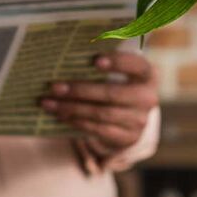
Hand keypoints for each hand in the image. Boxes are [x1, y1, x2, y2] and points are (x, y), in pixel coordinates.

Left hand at [41, 52, 156, 158]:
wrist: (132, 116)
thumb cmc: (119, 83)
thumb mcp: (120, 71)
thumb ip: (102, 63)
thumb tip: (65, 58)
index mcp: (147, 74)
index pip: (136, 65)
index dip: (117, 62)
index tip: (94, 60)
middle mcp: (148, 97)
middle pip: (112, 94)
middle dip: (80, 90)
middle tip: (54, 87)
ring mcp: (139, 120)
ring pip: (101, 114)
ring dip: (72, 109)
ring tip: (49, 104)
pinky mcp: (128, 137)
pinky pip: (99, 130)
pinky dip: (77, 122)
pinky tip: (61, 116)